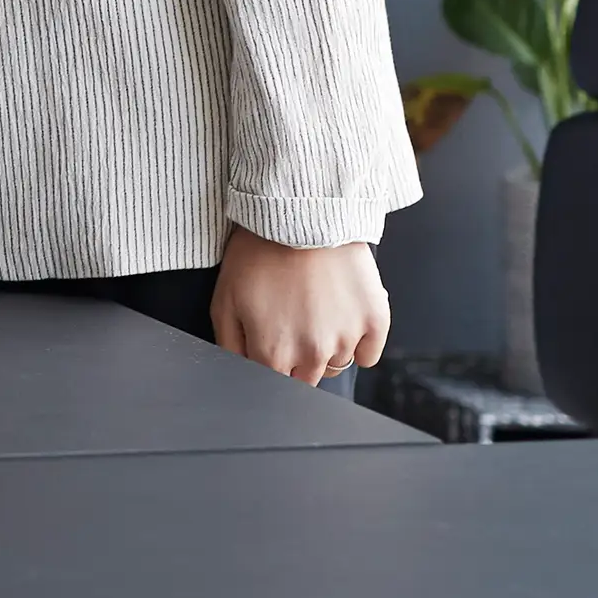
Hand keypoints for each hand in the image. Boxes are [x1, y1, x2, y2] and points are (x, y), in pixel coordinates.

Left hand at [210, 225, 389, 382]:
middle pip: (306, 379)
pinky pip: (369, 354)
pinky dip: (358, 342)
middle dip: (296, 359)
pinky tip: (341, 315)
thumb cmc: (258, 253)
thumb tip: (239, 370)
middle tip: (290, 322)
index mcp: (273, 354)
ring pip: (336, 364)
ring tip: (314, 308)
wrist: (300, 215)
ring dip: (326, 347)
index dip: (270, 362)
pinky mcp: (374, 321)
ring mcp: (347, 339)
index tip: (269, 342)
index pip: (273, 382)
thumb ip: (231, 346)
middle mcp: (313, 354)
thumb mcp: (224, 300)